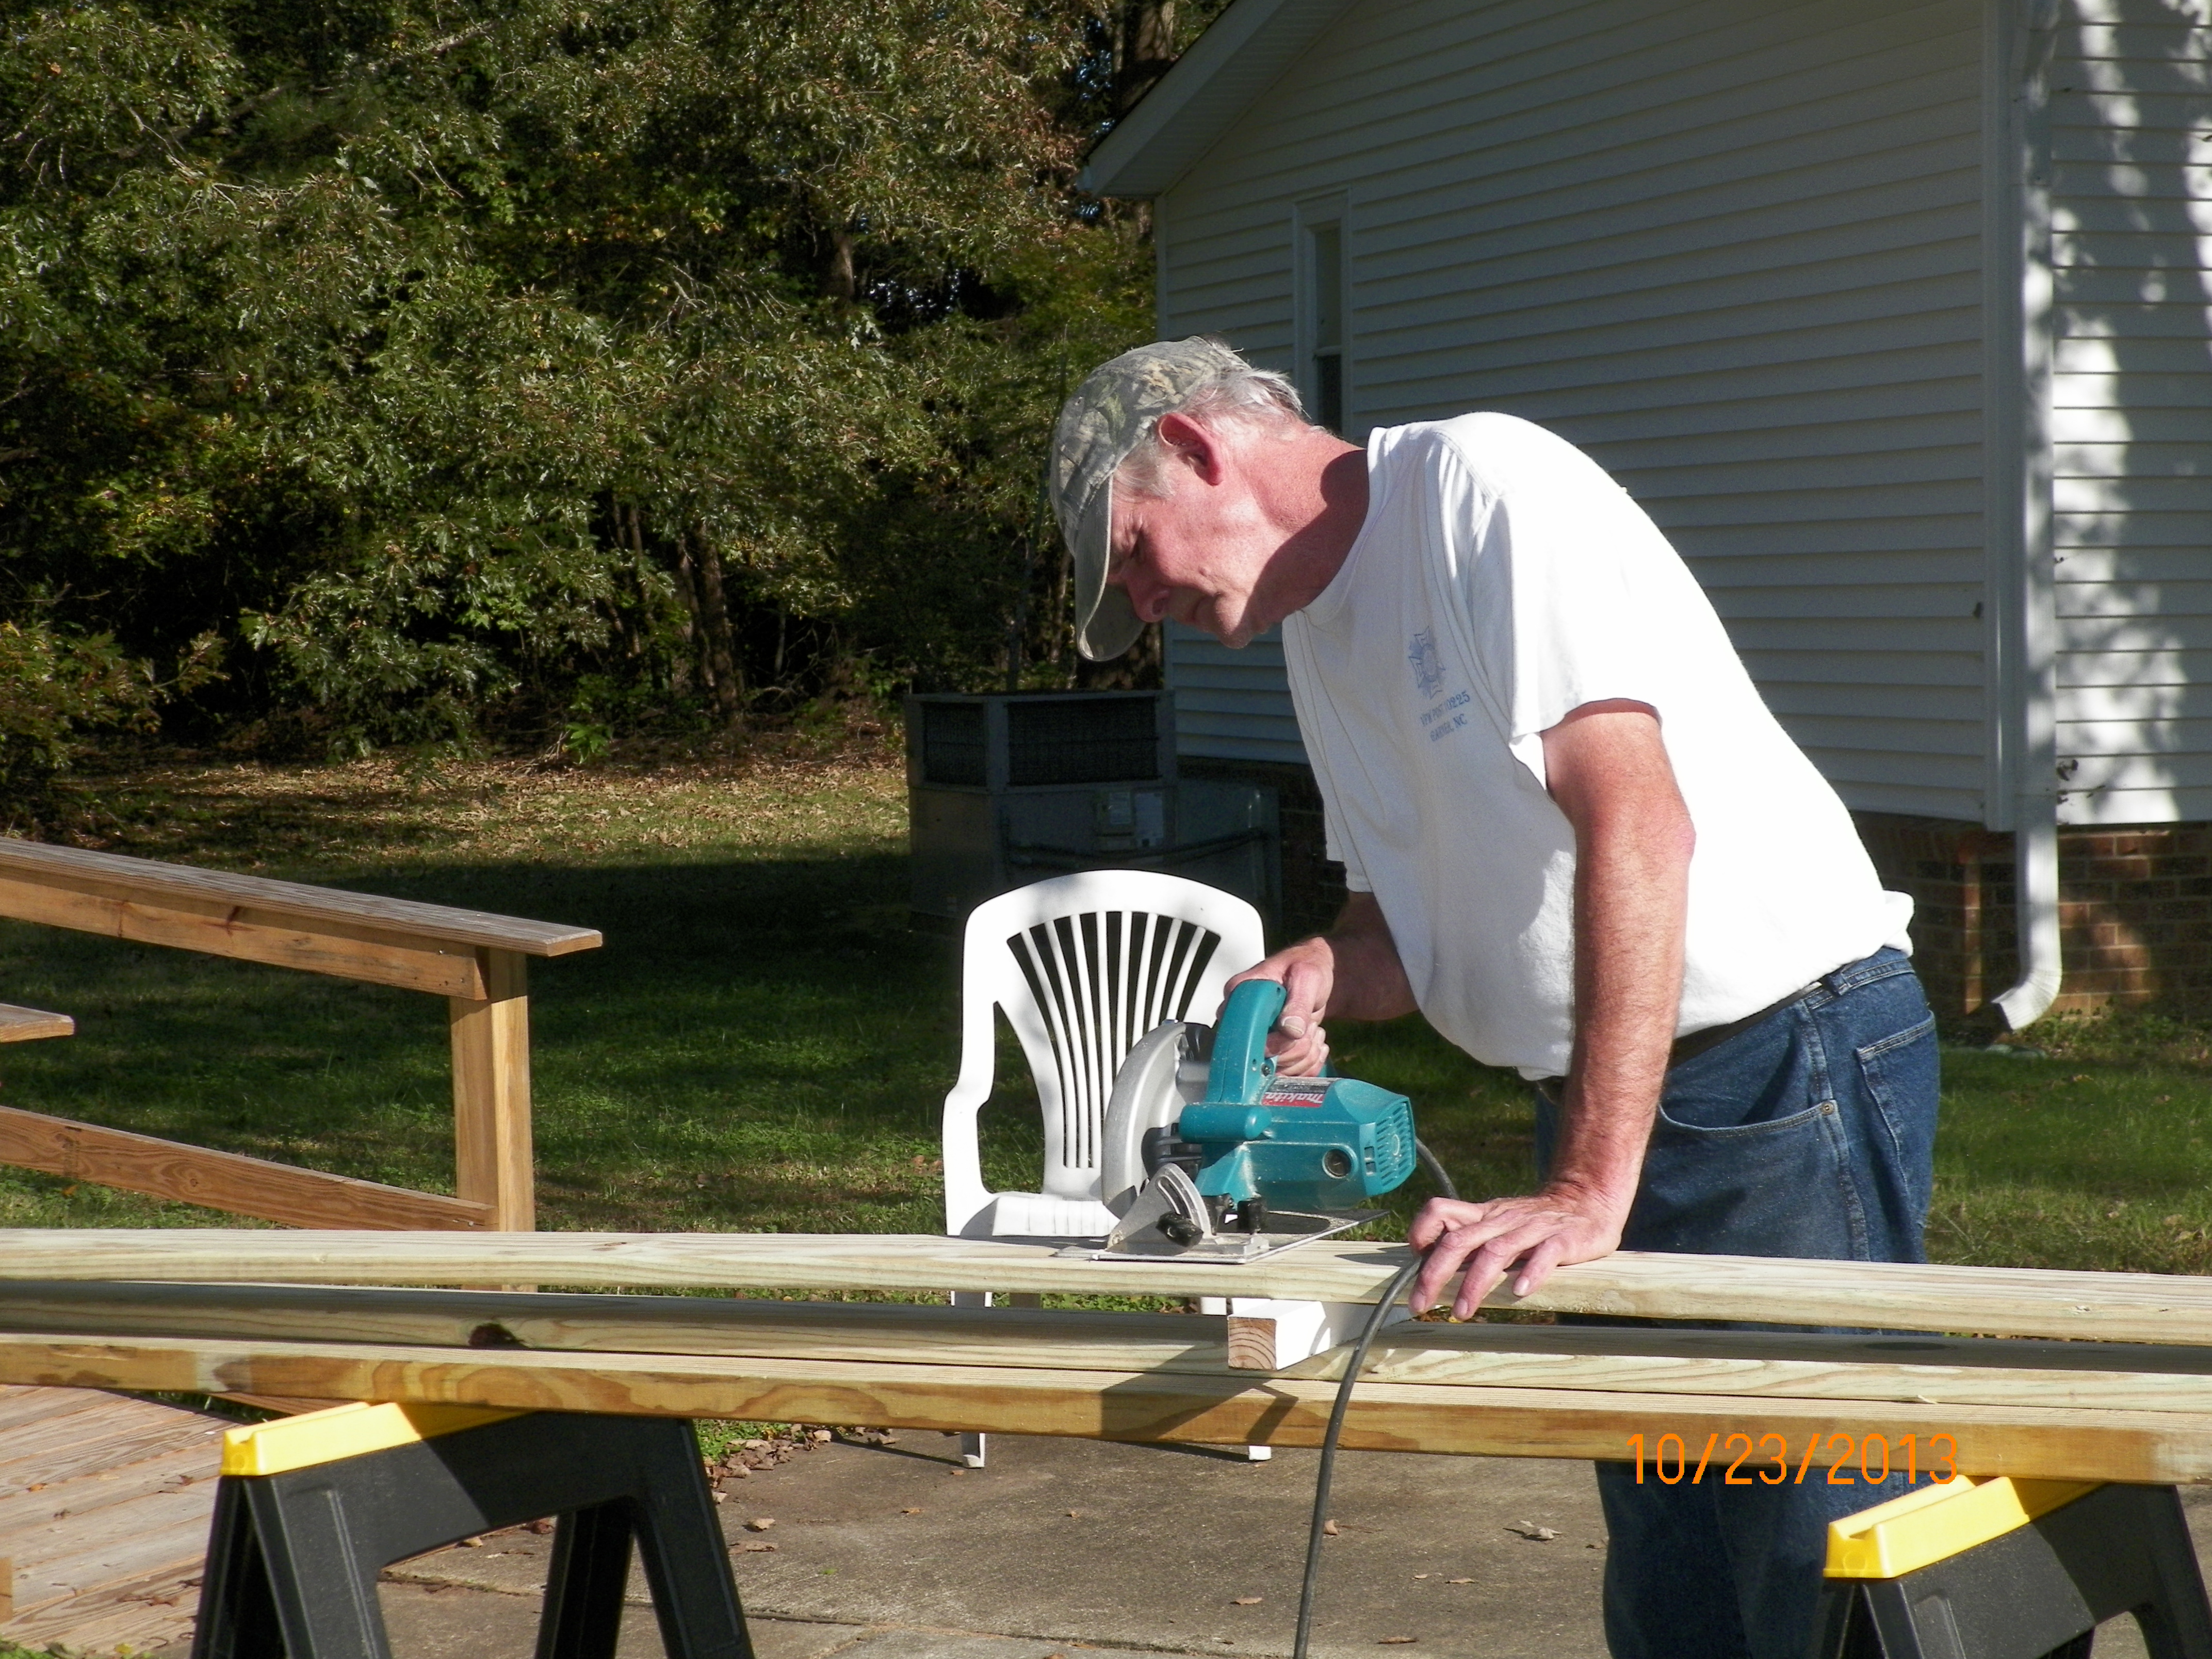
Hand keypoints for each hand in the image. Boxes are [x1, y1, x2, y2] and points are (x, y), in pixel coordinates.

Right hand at [1223, 943, 1332, 1075]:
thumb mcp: (1306, 977)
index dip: (1270, 1041)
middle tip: (1309, 1025)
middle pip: (1261, 1056)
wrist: (1317, 975)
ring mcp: (1255, 1037)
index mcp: (1240, 993)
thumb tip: (1289, 1030)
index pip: (1242, 1031)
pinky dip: (1309, 1063)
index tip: (1293, 1033)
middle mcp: (1242, 1018)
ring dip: (1305, 1054)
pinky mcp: (1269, 1050)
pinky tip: (1314, 1042)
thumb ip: (1298, 1003)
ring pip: (1277, 1069)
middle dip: (1294, 1048)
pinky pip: (1288, 1073)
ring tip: (1312, 1029)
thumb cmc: (1307, 967)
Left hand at [1405, 1188, 1628, 1315]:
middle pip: (1459, 1240)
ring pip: (1496, 1251)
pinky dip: (1532, 1272)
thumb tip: (1429, 1264)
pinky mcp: (1564, 1239)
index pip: (1440, 1210)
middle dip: (1434, 1273)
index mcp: (1483, 1216)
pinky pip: (1545, 1254)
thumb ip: (1469, 1238)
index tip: (1412, 1259)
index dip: (1421, 1231)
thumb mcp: (1497, 1223)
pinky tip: (1521, 1292)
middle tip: (1419, 1304)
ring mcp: (1532, 1228)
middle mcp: (1502, 1219)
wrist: (1588, 1200)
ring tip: (1462, 1312)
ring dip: (1475, 1283)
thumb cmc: (1535, 1221)